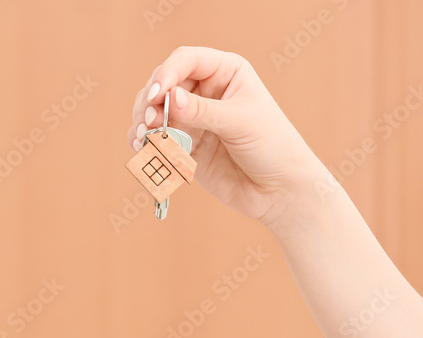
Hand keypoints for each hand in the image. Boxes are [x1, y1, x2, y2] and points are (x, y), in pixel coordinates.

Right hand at [128, 46, 328, 224]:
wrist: (279, 190)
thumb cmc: (273, 147)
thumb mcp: (240, 122)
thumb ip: (203, 111)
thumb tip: (169, 98)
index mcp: (225, 72)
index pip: (186, 61)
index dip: (167, 73)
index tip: (158, 94)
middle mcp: (206, 91)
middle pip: (164, 84)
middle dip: (151, 101)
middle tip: (150, 122)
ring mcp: (193, 119)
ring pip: (154, 111)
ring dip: (143, 122)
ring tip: (144, 138)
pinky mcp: (185, 146)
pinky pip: (157, 139)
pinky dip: (146, 143)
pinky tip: (143, 149)